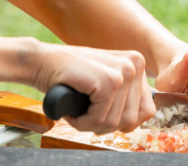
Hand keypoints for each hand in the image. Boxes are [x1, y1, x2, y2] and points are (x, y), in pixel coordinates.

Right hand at [29, 43, 156, 134]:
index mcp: (137, 64)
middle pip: (131, 119)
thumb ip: (127, 97)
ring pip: (115, 122)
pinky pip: (99, 119)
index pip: (146, 111)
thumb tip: (143, 117)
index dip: (121, 121)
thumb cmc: (70, 76)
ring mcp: (123, 71)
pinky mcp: (108, 81)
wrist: (40, 62)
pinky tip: (72, 109)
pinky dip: (82, 122)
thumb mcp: (106, 82)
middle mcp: (135, 64)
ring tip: (78, 111)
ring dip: (91, 124)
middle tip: (85, 113)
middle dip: (104, 124)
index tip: (101, 112)